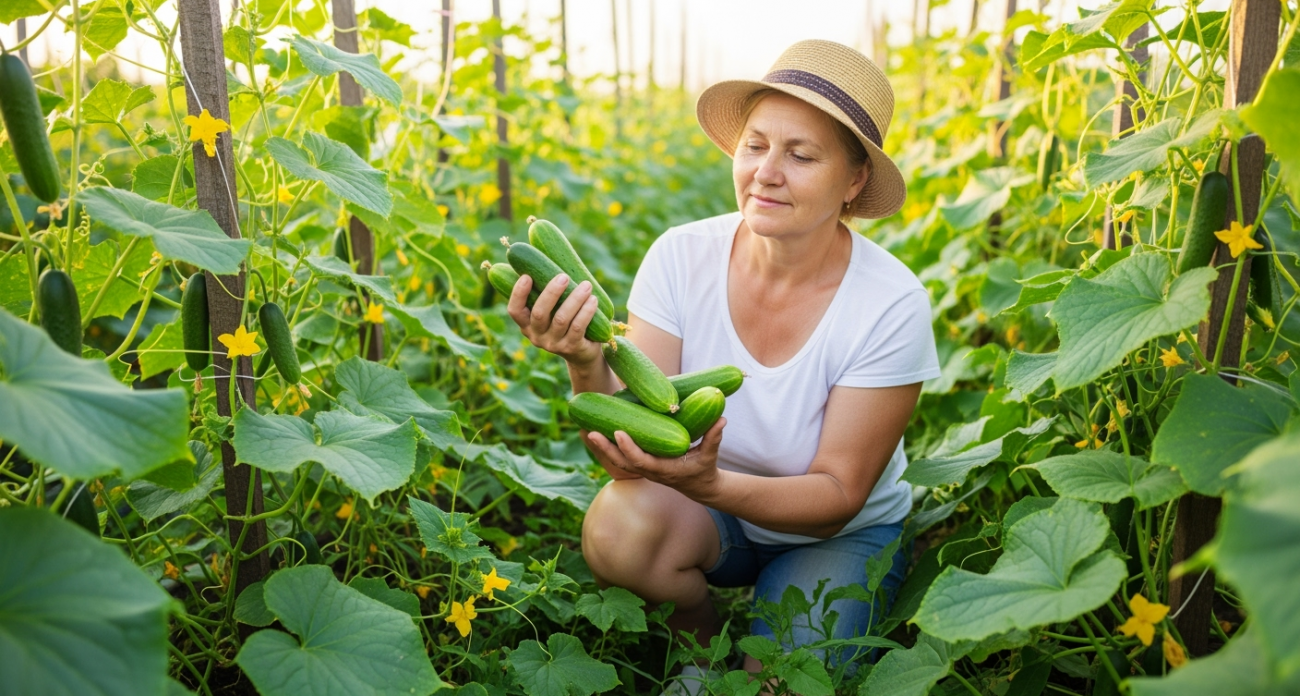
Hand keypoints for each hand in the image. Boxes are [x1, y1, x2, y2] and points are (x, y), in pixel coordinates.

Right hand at [506, 273, 603, 366]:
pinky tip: (593, 300)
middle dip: (551, 293)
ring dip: (575, 299)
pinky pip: (578, 327)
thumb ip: (546, 290)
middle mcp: (537, 336)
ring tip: (586, 285)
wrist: (582, 353)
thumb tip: (547, 252)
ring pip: (562, 319)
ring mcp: (554, 344)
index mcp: (526, 324)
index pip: (514, 311)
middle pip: (540, 313)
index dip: (518, 294)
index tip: (527, 276)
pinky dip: (586, 312)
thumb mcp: (552, 309)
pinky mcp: (572, 348)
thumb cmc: (565, 321)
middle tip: (563, 276)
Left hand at [585, 418, 726, 499]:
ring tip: (586, 430)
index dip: (628, 448)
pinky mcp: (641, 464)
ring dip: (602, 447)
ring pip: (617, 460)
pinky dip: (608, 447)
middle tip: (590, 432)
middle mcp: (649, 471)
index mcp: (663, 470)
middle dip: (605, 448)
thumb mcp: (711, 455)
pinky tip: (597, 431)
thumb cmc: (705, 469)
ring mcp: (643, 469)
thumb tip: (722, 419)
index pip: (641, 461)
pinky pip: (620, 456)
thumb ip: (714, 437)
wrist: (700, 487)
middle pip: (621, 462)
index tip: (618, 432)